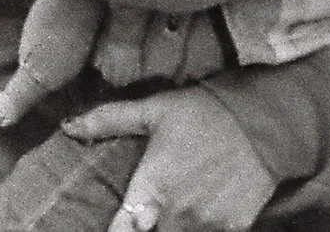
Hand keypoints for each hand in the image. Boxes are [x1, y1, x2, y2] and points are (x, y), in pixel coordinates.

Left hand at [63, 86, 274, 231]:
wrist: (262, 123)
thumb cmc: (200, 113)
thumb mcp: (151, 111)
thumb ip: (107, 121)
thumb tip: (67, 127)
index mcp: (153, 189)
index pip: (124, 230)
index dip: (116, 231)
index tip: (113, 226)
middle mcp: (179, 214)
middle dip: (144, 228)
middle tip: (142, 217)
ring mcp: (208, 225)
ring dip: (170, 228)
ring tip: (167, 213)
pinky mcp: (235, 228)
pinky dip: (199, 230)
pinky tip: (195, 214)